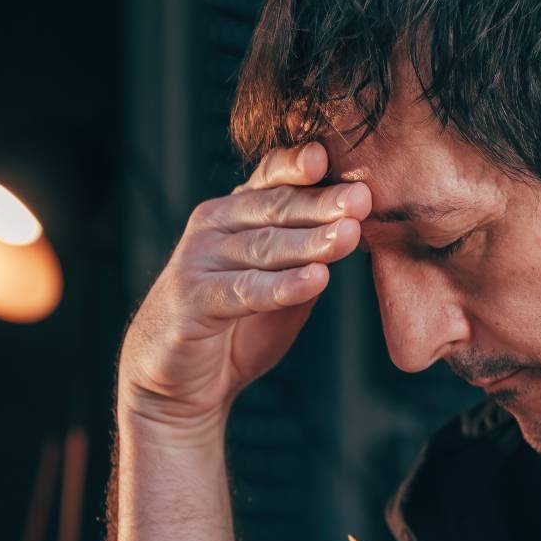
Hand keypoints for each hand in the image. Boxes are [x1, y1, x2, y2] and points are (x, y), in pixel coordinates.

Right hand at [116, 142, 370, 435]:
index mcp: (236, 213)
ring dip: (309, 240)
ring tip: (349, 235)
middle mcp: (215, 227)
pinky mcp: (193, 299)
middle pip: (274, 208)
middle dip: (322, 202)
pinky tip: (316, 280)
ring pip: (263, 246)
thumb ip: (310, 256)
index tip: (333, 156)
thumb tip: (361, 226)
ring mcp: (199, 260)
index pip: (271, 177)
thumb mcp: (279, 284)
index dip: (300, 165)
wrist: (178, 384)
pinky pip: (245, 290)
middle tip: (362, 198)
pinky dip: (283, 286)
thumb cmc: (234, 327)